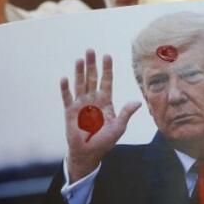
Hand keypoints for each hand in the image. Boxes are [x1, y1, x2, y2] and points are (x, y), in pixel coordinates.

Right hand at [60, 49, 140, 182]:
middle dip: (92, 65)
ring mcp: (80, 104)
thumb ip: (126, 113)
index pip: (106, 81)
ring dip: (79, 72)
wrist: (88, 153)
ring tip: (80, 59)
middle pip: (92, 78)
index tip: (107, 56)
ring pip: (80, 84)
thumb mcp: (118, 127)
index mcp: (105, 101)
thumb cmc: (104, 141)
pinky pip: (67, 97)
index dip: (107, 69)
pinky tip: (65, 78)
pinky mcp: (70, 111)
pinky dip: (65, 88)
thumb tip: (137, 101)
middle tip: (90, 50)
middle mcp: (92, 99)